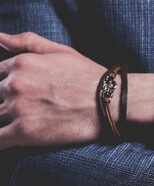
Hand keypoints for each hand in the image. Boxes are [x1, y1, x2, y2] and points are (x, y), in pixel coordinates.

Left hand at [0, 32, 107, 149]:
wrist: (111, 102)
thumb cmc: (89, 77)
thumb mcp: (61, 51)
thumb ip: (27, 42)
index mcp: (21, 64)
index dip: (4, 87)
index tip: (15, 97)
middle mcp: (15, 84)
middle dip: (5, 105)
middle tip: (28, 111)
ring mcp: (18, 108)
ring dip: (4, 122)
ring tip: (25, 124)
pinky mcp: (25, 132)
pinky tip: (7, 143)